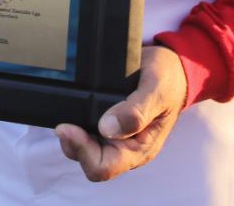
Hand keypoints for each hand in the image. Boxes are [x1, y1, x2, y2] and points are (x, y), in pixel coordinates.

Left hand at [56, 45, 187, 182]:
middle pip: (87, 159)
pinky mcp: (103, 120)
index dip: (82, 151)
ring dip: (71, 131)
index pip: (103, 167)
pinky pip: (83, 127)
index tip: (69, 128)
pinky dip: (74, 118)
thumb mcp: (157, 91)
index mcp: (139, 149)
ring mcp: (112, 135)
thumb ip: (137, 112)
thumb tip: (108, 128)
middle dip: (72, 142)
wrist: (170, 67)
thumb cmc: (168, 81)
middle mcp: (123, 146)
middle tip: (64, 120)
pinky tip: (72, 103)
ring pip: (81, 145)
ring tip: (67, 111)